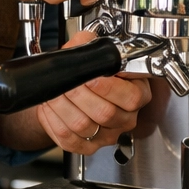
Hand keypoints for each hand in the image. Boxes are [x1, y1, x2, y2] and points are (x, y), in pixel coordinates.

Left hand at [0, 31, 153, 154]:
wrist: (76, 91)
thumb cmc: (91, 72)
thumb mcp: (94, 51)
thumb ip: (90, 43)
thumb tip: (83, 42)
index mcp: (138, 93)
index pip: (132, 97)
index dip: (108, 87)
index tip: (91, 76)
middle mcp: (126, 117)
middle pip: (105, 112)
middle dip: (79, 94)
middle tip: (67, 83)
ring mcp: (108, 135)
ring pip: (83, 125)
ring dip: (62, 106)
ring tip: (54, 92)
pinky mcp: (89, 147)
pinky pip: (69, 139)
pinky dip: (54, 122)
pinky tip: (51, 108)